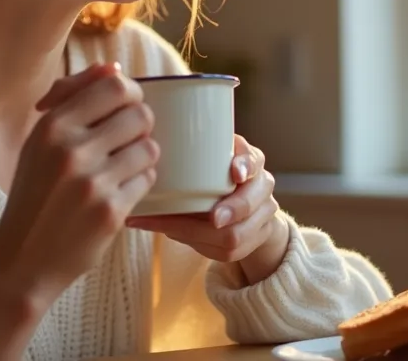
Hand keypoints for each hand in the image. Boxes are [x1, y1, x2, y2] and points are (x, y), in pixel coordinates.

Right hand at [0, 62, 158, 301]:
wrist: (22, 258)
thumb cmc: (34, 194)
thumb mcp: (40, 142)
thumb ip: (73, 101)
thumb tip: (114, 68)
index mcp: (52, 127)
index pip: (114, 86)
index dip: (130, 93)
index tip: (125, 107)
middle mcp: (71, 150)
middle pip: (140, 114)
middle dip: (141, 125)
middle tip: (128, 140)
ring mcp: (93, 183)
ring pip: (149, 148)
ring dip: (143, 155)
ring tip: (124, 167)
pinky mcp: (111, 212)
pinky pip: (147, 180)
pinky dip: (140, 183)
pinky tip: (121, 190)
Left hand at [125, 134, 290, 283]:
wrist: (249, 207)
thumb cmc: (219, 176)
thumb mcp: (214, 159)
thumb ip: (195, 155)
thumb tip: (146, 157)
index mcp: (251, 161)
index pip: (254, 159)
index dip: (246, 165)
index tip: (235, 172)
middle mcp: (261, 188)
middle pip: (250, 203)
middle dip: (230, 210)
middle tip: (213, 217)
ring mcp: (261, 217)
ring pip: (237, 235)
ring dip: (198, 234)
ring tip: (166, 227)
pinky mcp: (252, 243)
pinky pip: (228, 253)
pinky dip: (196, 245)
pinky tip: (171, 234)